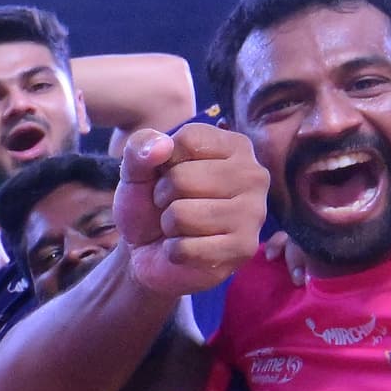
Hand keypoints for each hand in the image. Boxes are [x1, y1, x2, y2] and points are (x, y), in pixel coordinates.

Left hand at [118, 123, 267, 297]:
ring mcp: (254, 213)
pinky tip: (188, 246)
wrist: (148, 250)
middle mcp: (253, 176)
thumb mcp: (137, 168)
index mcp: (236, 146)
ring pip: (182, 215)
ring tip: (180, 226)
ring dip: (169, 224)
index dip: (164, 162)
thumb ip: (140, 147)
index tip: (170, 175)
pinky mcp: (243, 248)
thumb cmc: (151, 202)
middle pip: (182, 178)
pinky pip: (186, 248)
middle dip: (163, 196)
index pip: (188, 139)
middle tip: (173, 205)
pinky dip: (175, 250)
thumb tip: (162, 146)